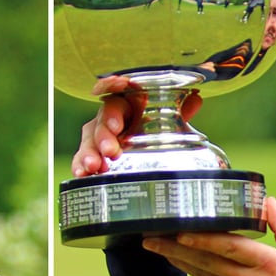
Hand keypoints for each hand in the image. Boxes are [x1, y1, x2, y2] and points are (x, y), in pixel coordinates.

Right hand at [70, 75, 203, 176]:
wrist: (143, 143)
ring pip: (88, 143)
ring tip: (93, 167)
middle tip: (109, 153)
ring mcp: (98, 139)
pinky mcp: (92, 156)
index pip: (115, 105)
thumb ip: (179, 111)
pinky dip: (79, 166)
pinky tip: (81, 175)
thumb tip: (196, 99)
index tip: (118, 127)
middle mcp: (109, 121)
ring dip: (88, 154)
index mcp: (125, 107)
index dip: (114, 115)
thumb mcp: (165, 119)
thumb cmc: (151, 125)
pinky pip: (81, 159)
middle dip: (102, 138)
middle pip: (99, 125)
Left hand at [141, 197, 275, 275]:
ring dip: (178, 260)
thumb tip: (267, 201)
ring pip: (203, 274)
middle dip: (174, 249)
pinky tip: (180, 261)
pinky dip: (196, 271)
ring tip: (155, 246)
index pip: (229, 248)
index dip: (203, 240)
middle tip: (148, 237)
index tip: (179, 232)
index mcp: (268, 265)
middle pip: (205, 262)